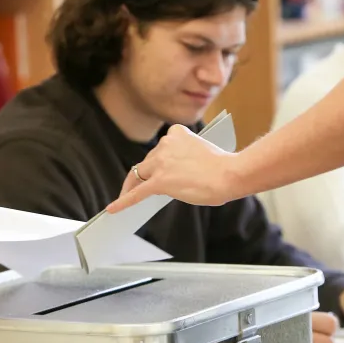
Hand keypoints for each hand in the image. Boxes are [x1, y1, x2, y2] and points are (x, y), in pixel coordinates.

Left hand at [107, 124, 238, 212]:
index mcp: (176, 133)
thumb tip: (175, 175)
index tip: (159, 170)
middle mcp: (165, 144)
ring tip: (124, 198)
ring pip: (139, 175)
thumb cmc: (223, 167)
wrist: (230, 174)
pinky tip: (113, 209)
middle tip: (140, 189)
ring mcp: (162, 163)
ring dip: (132, 187)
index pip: (160, 149)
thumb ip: (184, 158)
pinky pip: (137, 193)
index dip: (159, 162)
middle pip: (147, 162)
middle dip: (145, 176)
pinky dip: (123, 201)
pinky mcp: (160, 181)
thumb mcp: (200, 152)